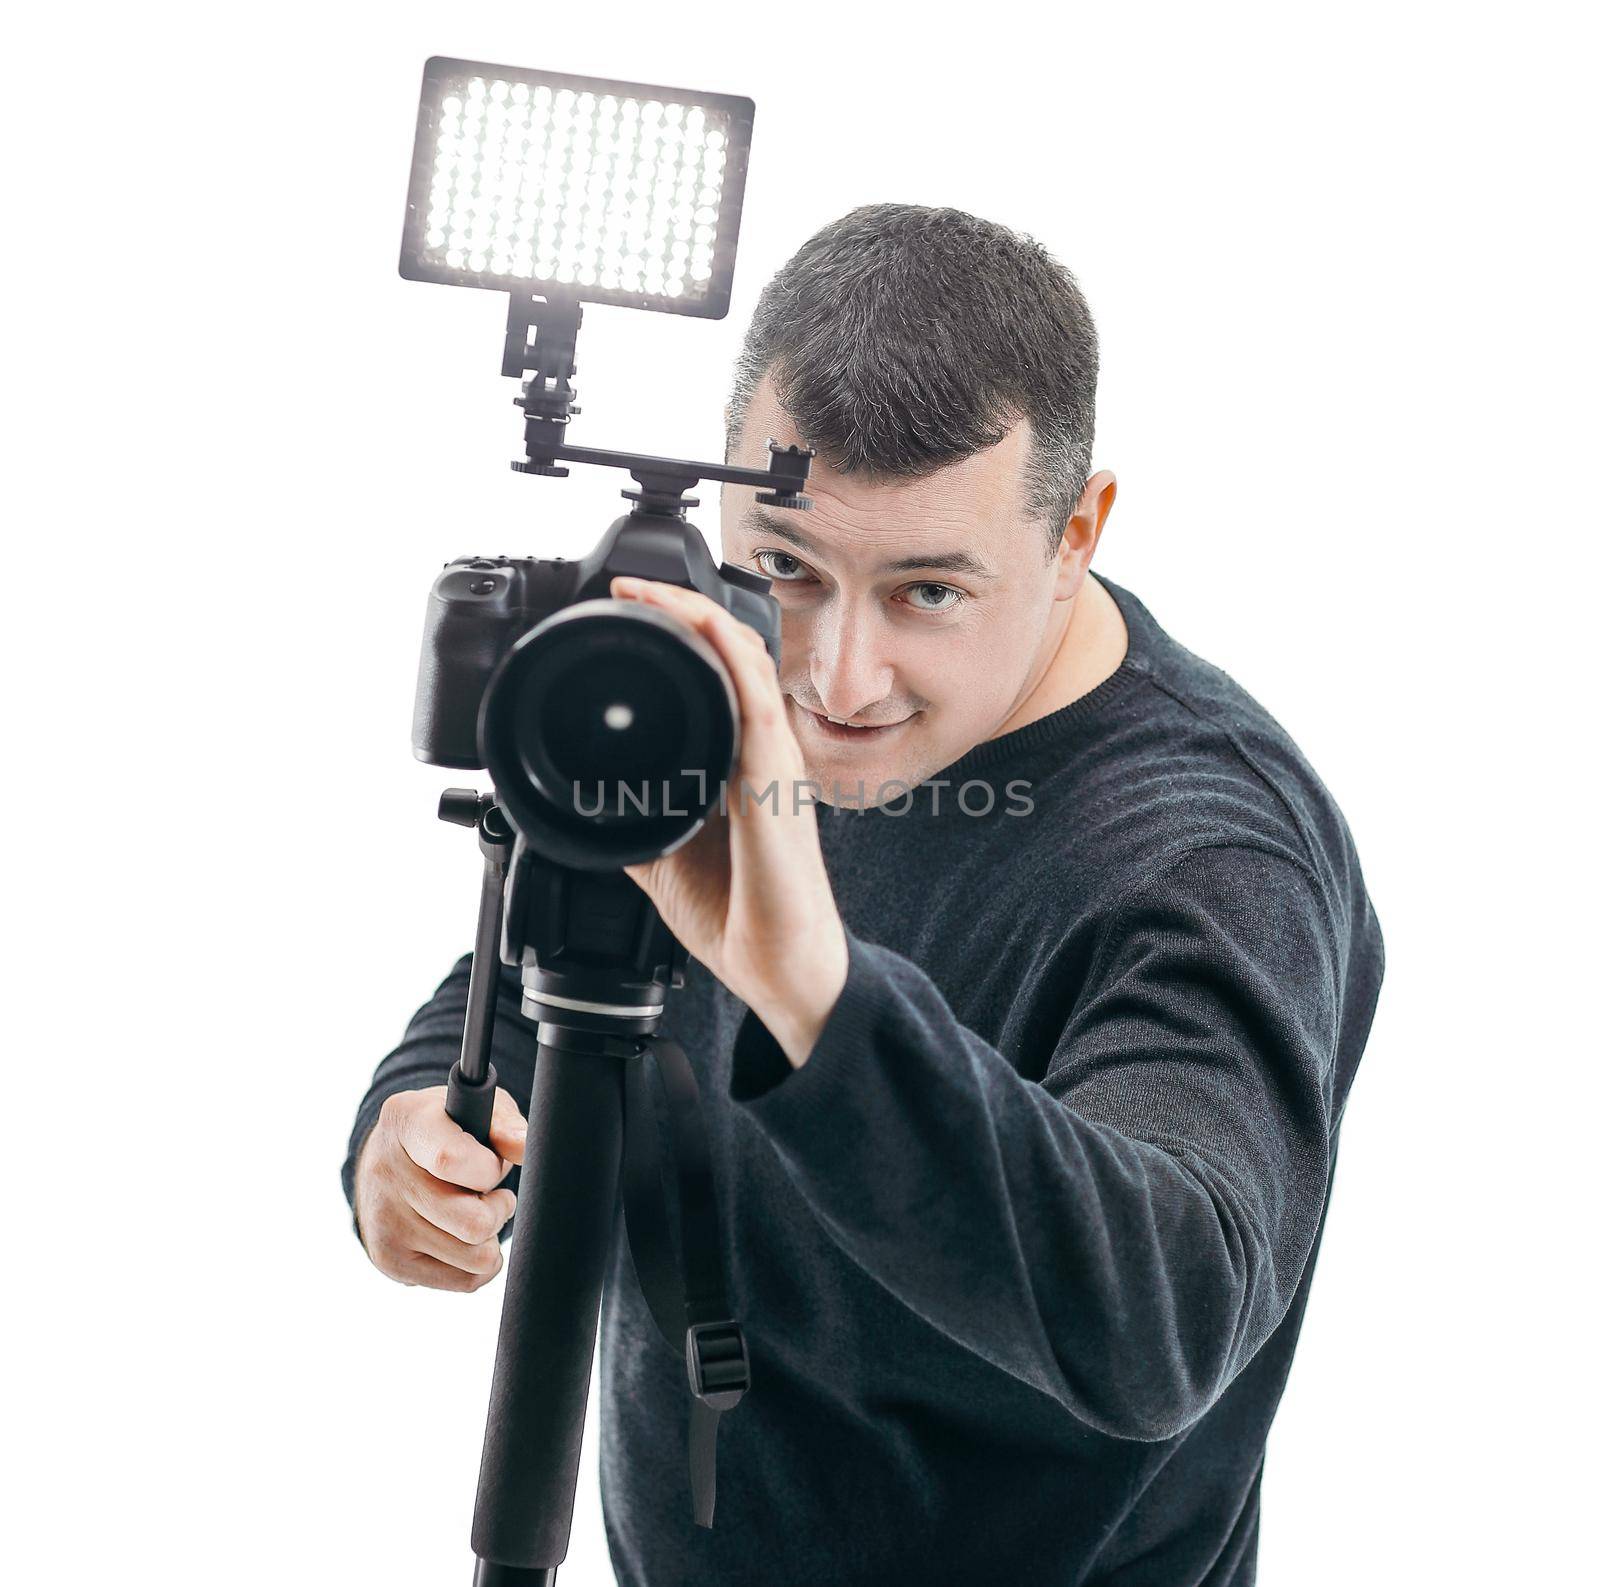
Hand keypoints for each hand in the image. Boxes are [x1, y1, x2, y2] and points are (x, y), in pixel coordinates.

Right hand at [353, 1084, 525, 1290]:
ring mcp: (382, 1222)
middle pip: (472, 1222)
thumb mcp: (477, 1108)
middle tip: (491, 1193)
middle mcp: (385, 1173)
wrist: (392, 1157)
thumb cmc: (449, 1129)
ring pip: (476, 1257)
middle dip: (499, 1209)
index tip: (492, 1163)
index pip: (448, 1160)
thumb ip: (505, 1125)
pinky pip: (465, 1281)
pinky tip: (464, 1235)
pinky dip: (478, 1262)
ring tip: (475, 1209)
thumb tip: (525, 1147)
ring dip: (489, 1236)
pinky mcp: (389, 1260)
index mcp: (407, 1121)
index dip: (488, 1170)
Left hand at [608, 575, 847, 1065]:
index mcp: (738, 763)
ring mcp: (773, 762)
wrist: (779, 967)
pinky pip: (757, 703)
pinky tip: (703, 628)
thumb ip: (636, 820)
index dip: (679, 633)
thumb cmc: (740, 914)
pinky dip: (731, 658)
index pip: (716, 677)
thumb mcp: (663, 856)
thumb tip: (586, 803)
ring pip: (745, 663)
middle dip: (682, 609)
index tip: (628, 611)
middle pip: (732, 653)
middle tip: (629, 587)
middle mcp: (761, 752)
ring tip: (652, 591)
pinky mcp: (774, 782)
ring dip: (698, 618)